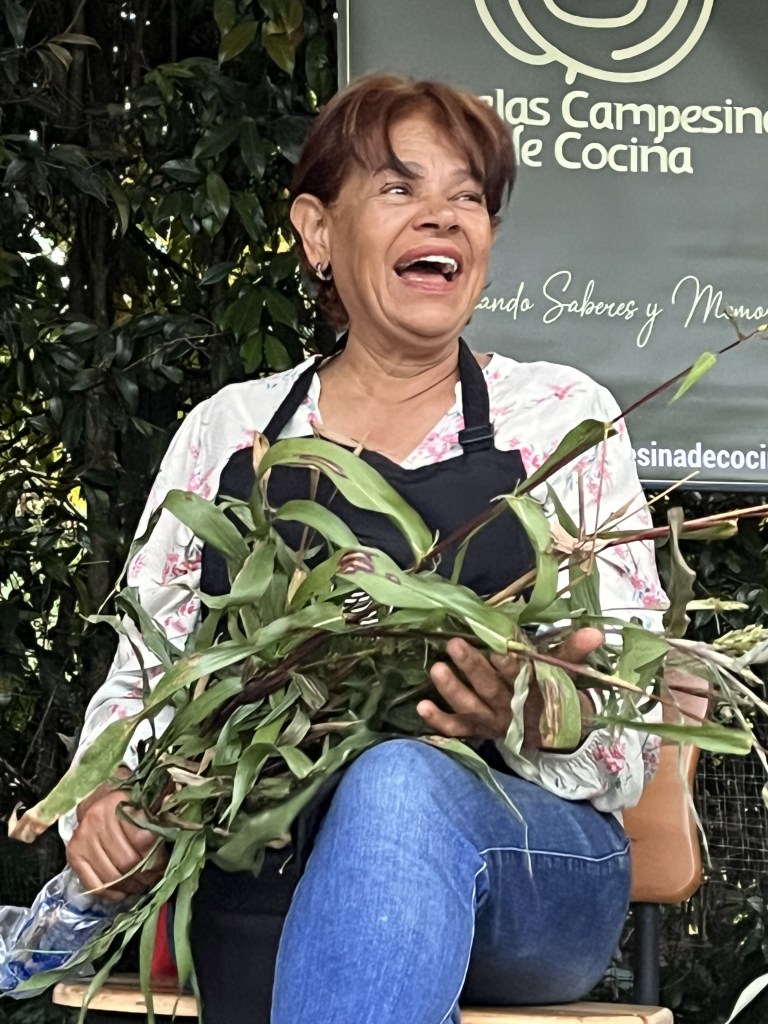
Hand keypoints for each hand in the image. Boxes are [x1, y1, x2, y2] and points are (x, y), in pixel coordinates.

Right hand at [66, 771, 167, 901]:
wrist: (96, 798)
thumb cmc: (127, 800)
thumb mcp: (147, 796)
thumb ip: (164, 804)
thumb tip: (179, 812)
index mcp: (119, 801)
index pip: (143, 840)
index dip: (158, 856)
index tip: (165, 862)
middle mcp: (97, 819)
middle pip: (128, 861)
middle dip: (146, 875)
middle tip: (155, 878)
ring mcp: (83, 838)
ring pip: (112, 876)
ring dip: (131, 886)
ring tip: (142, 884)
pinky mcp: (74, 854)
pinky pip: (94, 884)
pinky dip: (111, 893)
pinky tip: (123, 891)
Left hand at [418, 628, 603, 747]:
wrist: (559, 735)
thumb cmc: (557, 693)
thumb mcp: (567, 671)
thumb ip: (574, 650)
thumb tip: (596, 632)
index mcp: (531, 689)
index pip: (520, 675)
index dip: (509, 664)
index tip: (497, 647)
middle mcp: (510, 706)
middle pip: (489, 688)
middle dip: (472, 668)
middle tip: (454, 645)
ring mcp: (492, 720)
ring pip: (470, 708)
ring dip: (452, 690)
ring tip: (435, 669)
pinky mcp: (479, 730)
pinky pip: (458, 729)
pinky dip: (440, 721)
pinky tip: (422, 707)